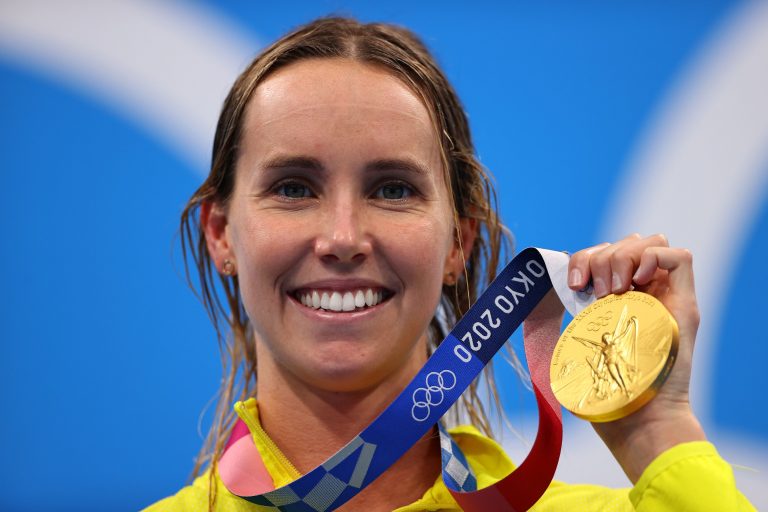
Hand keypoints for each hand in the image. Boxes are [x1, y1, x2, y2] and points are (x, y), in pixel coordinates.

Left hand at [567, 233, 705, 482]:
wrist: (637, 420)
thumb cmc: (604, 393)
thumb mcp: (575, 347)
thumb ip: (565, 322)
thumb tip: (534, 302)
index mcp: (617, 300)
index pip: (605, 254)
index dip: (585, 257)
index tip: (572, 282)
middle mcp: (644, 295)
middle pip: (627, 243)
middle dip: (602, 257)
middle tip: (596, 291)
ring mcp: (666, 298)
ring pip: (650, 243)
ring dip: (623, 257)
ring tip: (613, 291)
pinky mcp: (686, 305)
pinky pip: (680, 257)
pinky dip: (654, 258)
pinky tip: (635, 284)